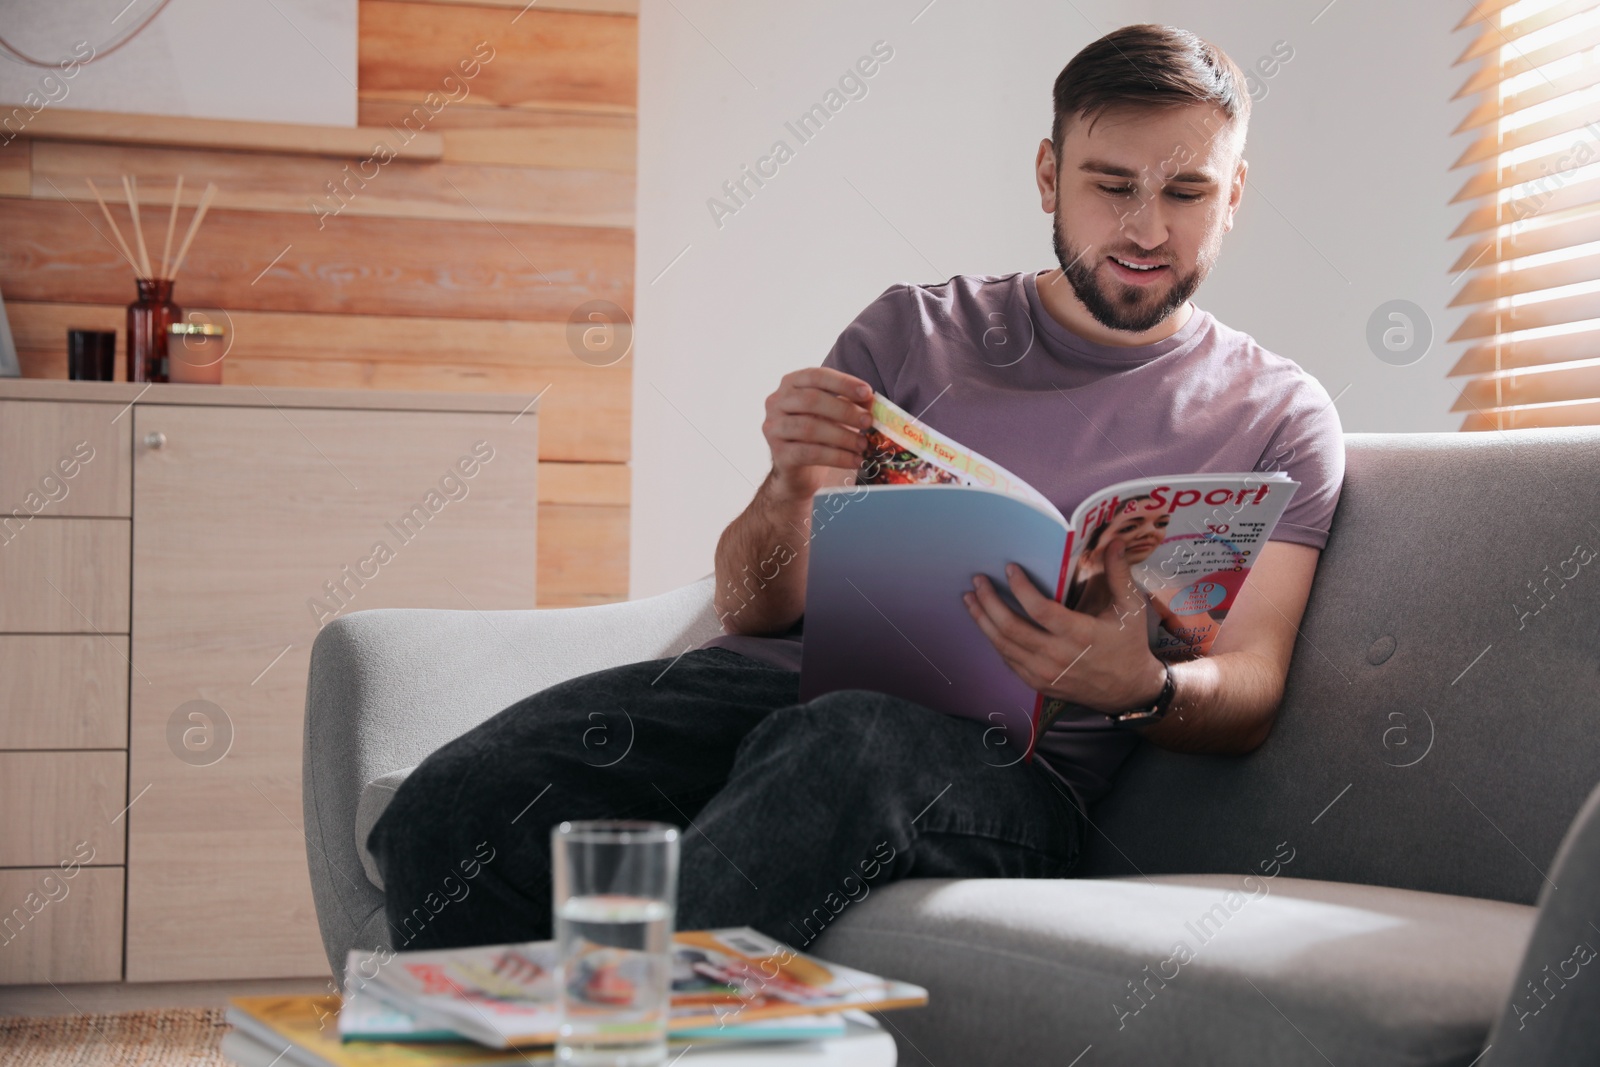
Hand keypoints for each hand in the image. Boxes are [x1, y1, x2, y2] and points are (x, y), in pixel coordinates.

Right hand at [761, 368, 874, 506]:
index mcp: (790, 384)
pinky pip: (810, 453)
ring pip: (809, 428)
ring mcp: (774, 428)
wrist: (798, 470)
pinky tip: (855, 460)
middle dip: (844, 410)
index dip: (843, 383)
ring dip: (842, 436)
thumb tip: (871, 401)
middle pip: (811, 401)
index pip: (816, 376)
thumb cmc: (818, 434)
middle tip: (868, 421)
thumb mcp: (832, 413)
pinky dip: (837, 457)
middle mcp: (776, 403)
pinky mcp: (779, 454)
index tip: (867, 393)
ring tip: (863, 444)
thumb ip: (848, 402)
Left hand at [962, 539, 1166, 715]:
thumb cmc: (1129, 644)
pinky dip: (995, 641)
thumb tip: (1115, 542)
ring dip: (983, 621)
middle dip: (989, 602)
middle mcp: (1058, 656)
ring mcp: (1045, 673)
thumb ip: (1119, 574)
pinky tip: (986, 624)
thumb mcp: (1130, 608)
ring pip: (1004, 646)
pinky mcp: (1039, 684)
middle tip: (978, 581)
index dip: (1021, 588)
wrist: (1129, 690)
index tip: (1009, 568)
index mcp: (1080, 634)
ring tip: (970, 599)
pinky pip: (1009, 661)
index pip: (1040, 610)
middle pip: (1012, 628)